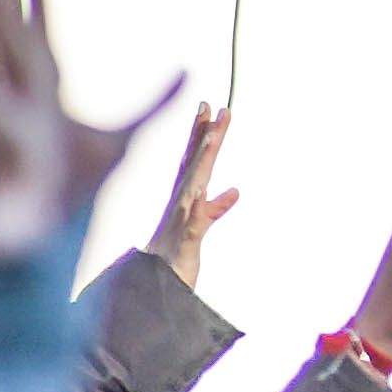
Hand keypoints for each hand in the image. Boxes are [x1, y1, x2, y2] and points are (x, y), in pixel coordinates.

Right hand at [0, 0, 172, 264]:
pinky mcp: (8, 147)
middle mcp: (24, 86)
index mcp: (46, 76)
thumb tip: (191, 72)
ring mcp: (11, 112)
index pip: (42, 9)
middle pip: (13, 21)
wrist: (49, 223)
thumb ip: (159, 101)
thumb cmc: (77, 178)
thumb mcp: (129, 134)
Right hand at [145, 102, 237, 281]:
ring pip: (194, 181)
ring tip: (213, 131)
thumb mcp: (202, 226)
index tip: (213, 110)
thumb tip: (234, 191)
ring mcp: (182, 217)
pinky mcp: (188, 236)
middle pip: (193, 162)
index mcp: (186, 197)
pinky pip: (197, 215)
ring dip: (203, 156)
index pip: (196, 160)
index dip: (204, 135)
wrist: (157, 287)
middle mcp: (181, 202)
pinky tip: (204, 185)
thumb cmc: (176, 255)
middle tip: (209, 104)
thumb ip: (217, 207)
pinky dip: (203, 199)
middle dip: (201, 133)